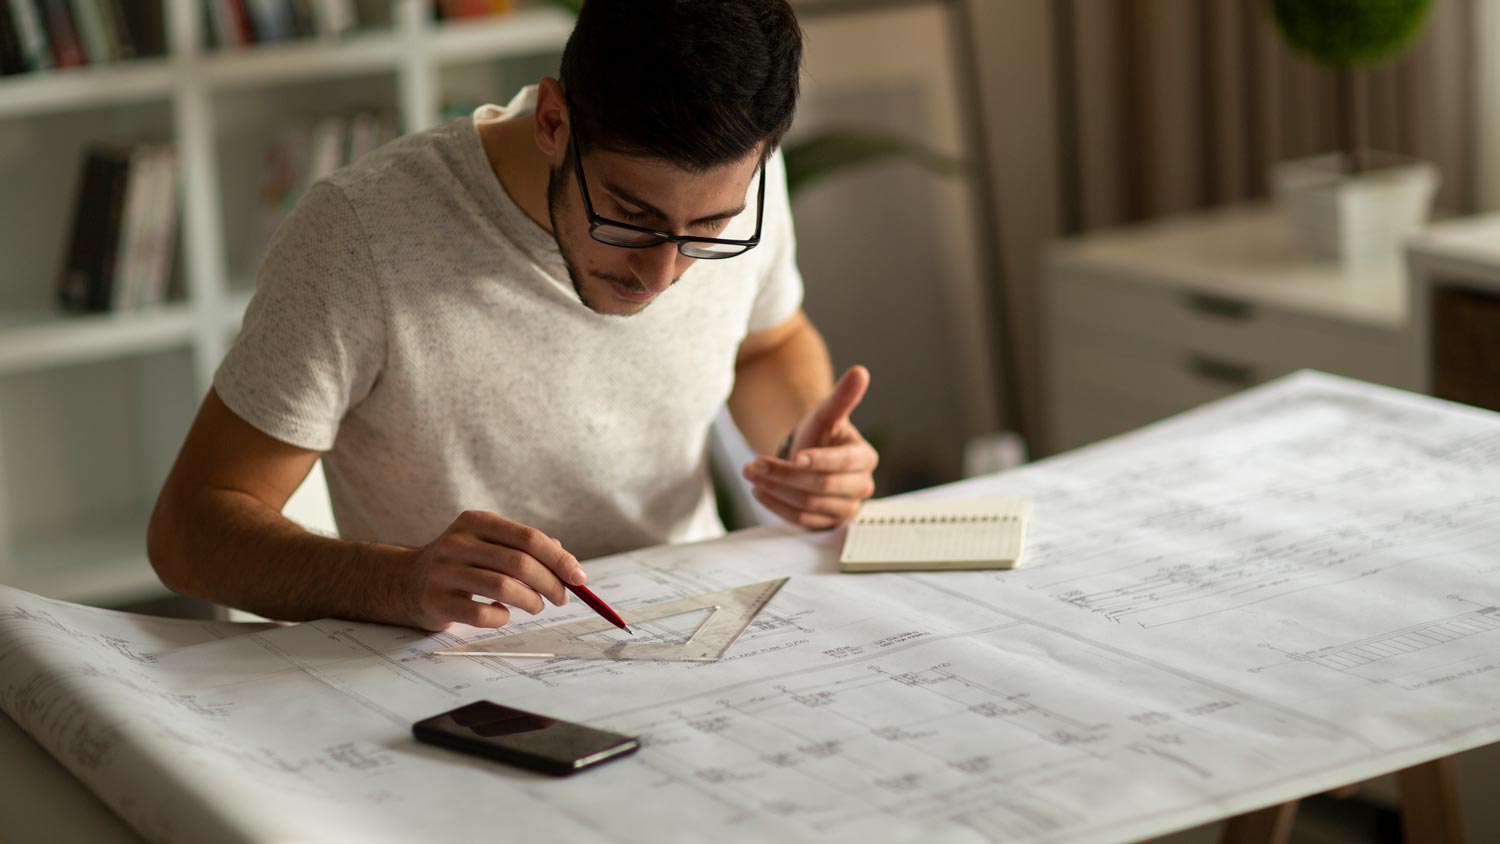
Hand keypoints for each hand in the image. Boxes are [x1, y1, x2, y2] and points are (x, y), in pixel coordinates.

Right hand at [406, 510, 585, 631]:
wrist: (403, 581)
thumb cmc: (460, 563)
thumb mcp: (487, 544)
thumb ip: (525, 549)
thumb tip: (569, 565)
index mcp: (476, 522)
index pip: (528, 538)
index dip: (559, 559)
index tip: (579, 577)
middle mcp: (458, 543)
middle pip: (519, 563)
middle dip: (550, 584)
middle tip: (562, 598)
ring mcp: (443, 572)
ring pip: (503, 588)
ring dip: (531, 602)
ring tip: (536, 607)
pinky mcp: (435, 601)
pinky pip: (482, 614)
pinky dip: (501, 618)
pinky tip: (502, 615)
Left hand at [743, 365, 877, 528]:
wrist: (809, 455)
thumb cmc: (820, 433)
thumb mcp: (827, 413)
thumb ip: (842, 396)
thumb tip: (860, 371)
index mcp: (865, 458)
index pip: (844, 463)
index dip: (819, 461)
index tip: (795, 456)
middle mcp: (861, 487)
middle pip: (822, 486)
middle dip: (786, 475)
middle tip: (754, 463)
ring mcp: (845, 509)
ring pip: (809, 504)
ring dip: (776, 490)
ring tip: (751, 473)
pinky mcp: (827, 524)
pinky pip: (802, 520)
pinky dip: (777, 507)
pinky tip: (759, 491)